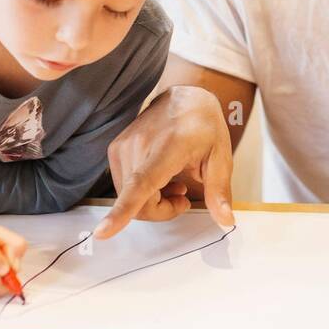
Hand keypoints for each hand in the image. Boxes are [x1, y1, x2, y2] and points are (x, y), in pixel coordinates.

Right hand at [96, 85, 233, 238]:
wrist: (186, 96)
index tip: (102, 232)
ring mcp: (123, 146)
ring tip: (175, 182)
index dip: (122, 211)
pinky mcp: (115, 149)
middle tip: (184, 196)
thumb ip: (219, 191)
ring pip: (129, 199)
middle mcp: (139, 145)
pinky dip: (142, 192)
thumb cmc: (205, 126)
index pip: (141, 183)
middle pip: (139, 204)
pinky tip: (160, 178)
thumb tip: (226, 221)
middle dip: (162, 211)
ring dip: (152, 201)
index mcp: (168, 147)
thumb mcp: (221, 157)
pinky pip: (124, 188)